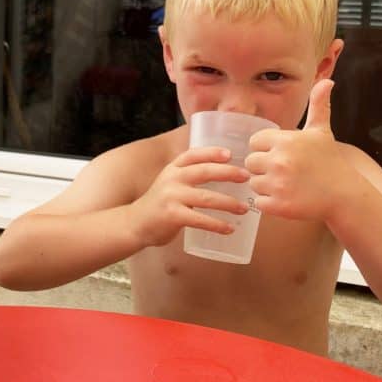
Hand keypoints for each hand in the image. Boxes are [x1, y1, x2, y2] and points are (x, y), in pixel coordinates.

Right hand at [129, 145, 250, 246]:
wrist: (135, 223)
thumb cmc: (158, 204)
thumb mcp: (169, 183)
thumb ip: (188, 177)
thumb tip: (223, 174)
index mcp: (172, 169)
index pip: (193, 154)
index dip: (212, 152)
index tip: (230, 154)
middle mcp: (172, 179)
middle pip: (204, 172)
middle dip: (228, 173)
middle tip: (246, 177)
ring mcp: (172, 197)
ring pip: (207, 197)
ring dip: (229, 203)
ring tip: (244, 209)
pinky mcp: (173, 216)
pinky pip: (200, 219)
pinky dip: (217, 225)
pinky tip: (229, 229)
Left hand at [245, 79, 349, 221]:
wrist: (346, 196)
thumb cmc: (330, 162)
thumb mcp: (321, 133)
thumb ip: (318, 106)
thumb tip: (327, 81)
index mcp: (286, 141)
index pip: (254, 142)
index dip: (265, 149)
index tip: (281, 155)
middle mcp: (280, 160)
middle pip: (250, 163)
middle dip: (263, 168)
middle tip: (284, 172)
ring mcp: (278, 184)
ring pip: (253, 183)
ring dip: (265, 186)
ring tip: (287, 185)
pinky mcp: (278, 205)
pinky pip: (259, 202)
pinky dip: (269, 203)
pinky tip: (288, 198)